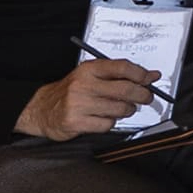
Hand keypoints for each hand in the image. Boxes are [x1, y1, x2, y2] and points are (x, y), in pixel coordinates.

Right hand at [14, 59, 161, 139]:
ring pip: (120, 109)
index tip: (150, 79)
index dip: (141, 74)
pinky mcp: (76, 122)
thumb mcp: (91, 76)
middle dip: (142, 95)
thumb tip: (150, 76)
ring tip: (122, 108)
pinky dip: (110, 123)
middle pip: (125, 90)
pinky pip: (107, 124)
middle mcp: (83, 85)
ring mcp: (79, 104)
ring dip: (127, 110)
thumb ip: (119, 75)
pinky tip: (103, 118)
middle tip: (146, 97)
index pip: (122, 67)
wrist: (42, 109)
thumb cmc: (71, 92)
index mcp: (89, 69)